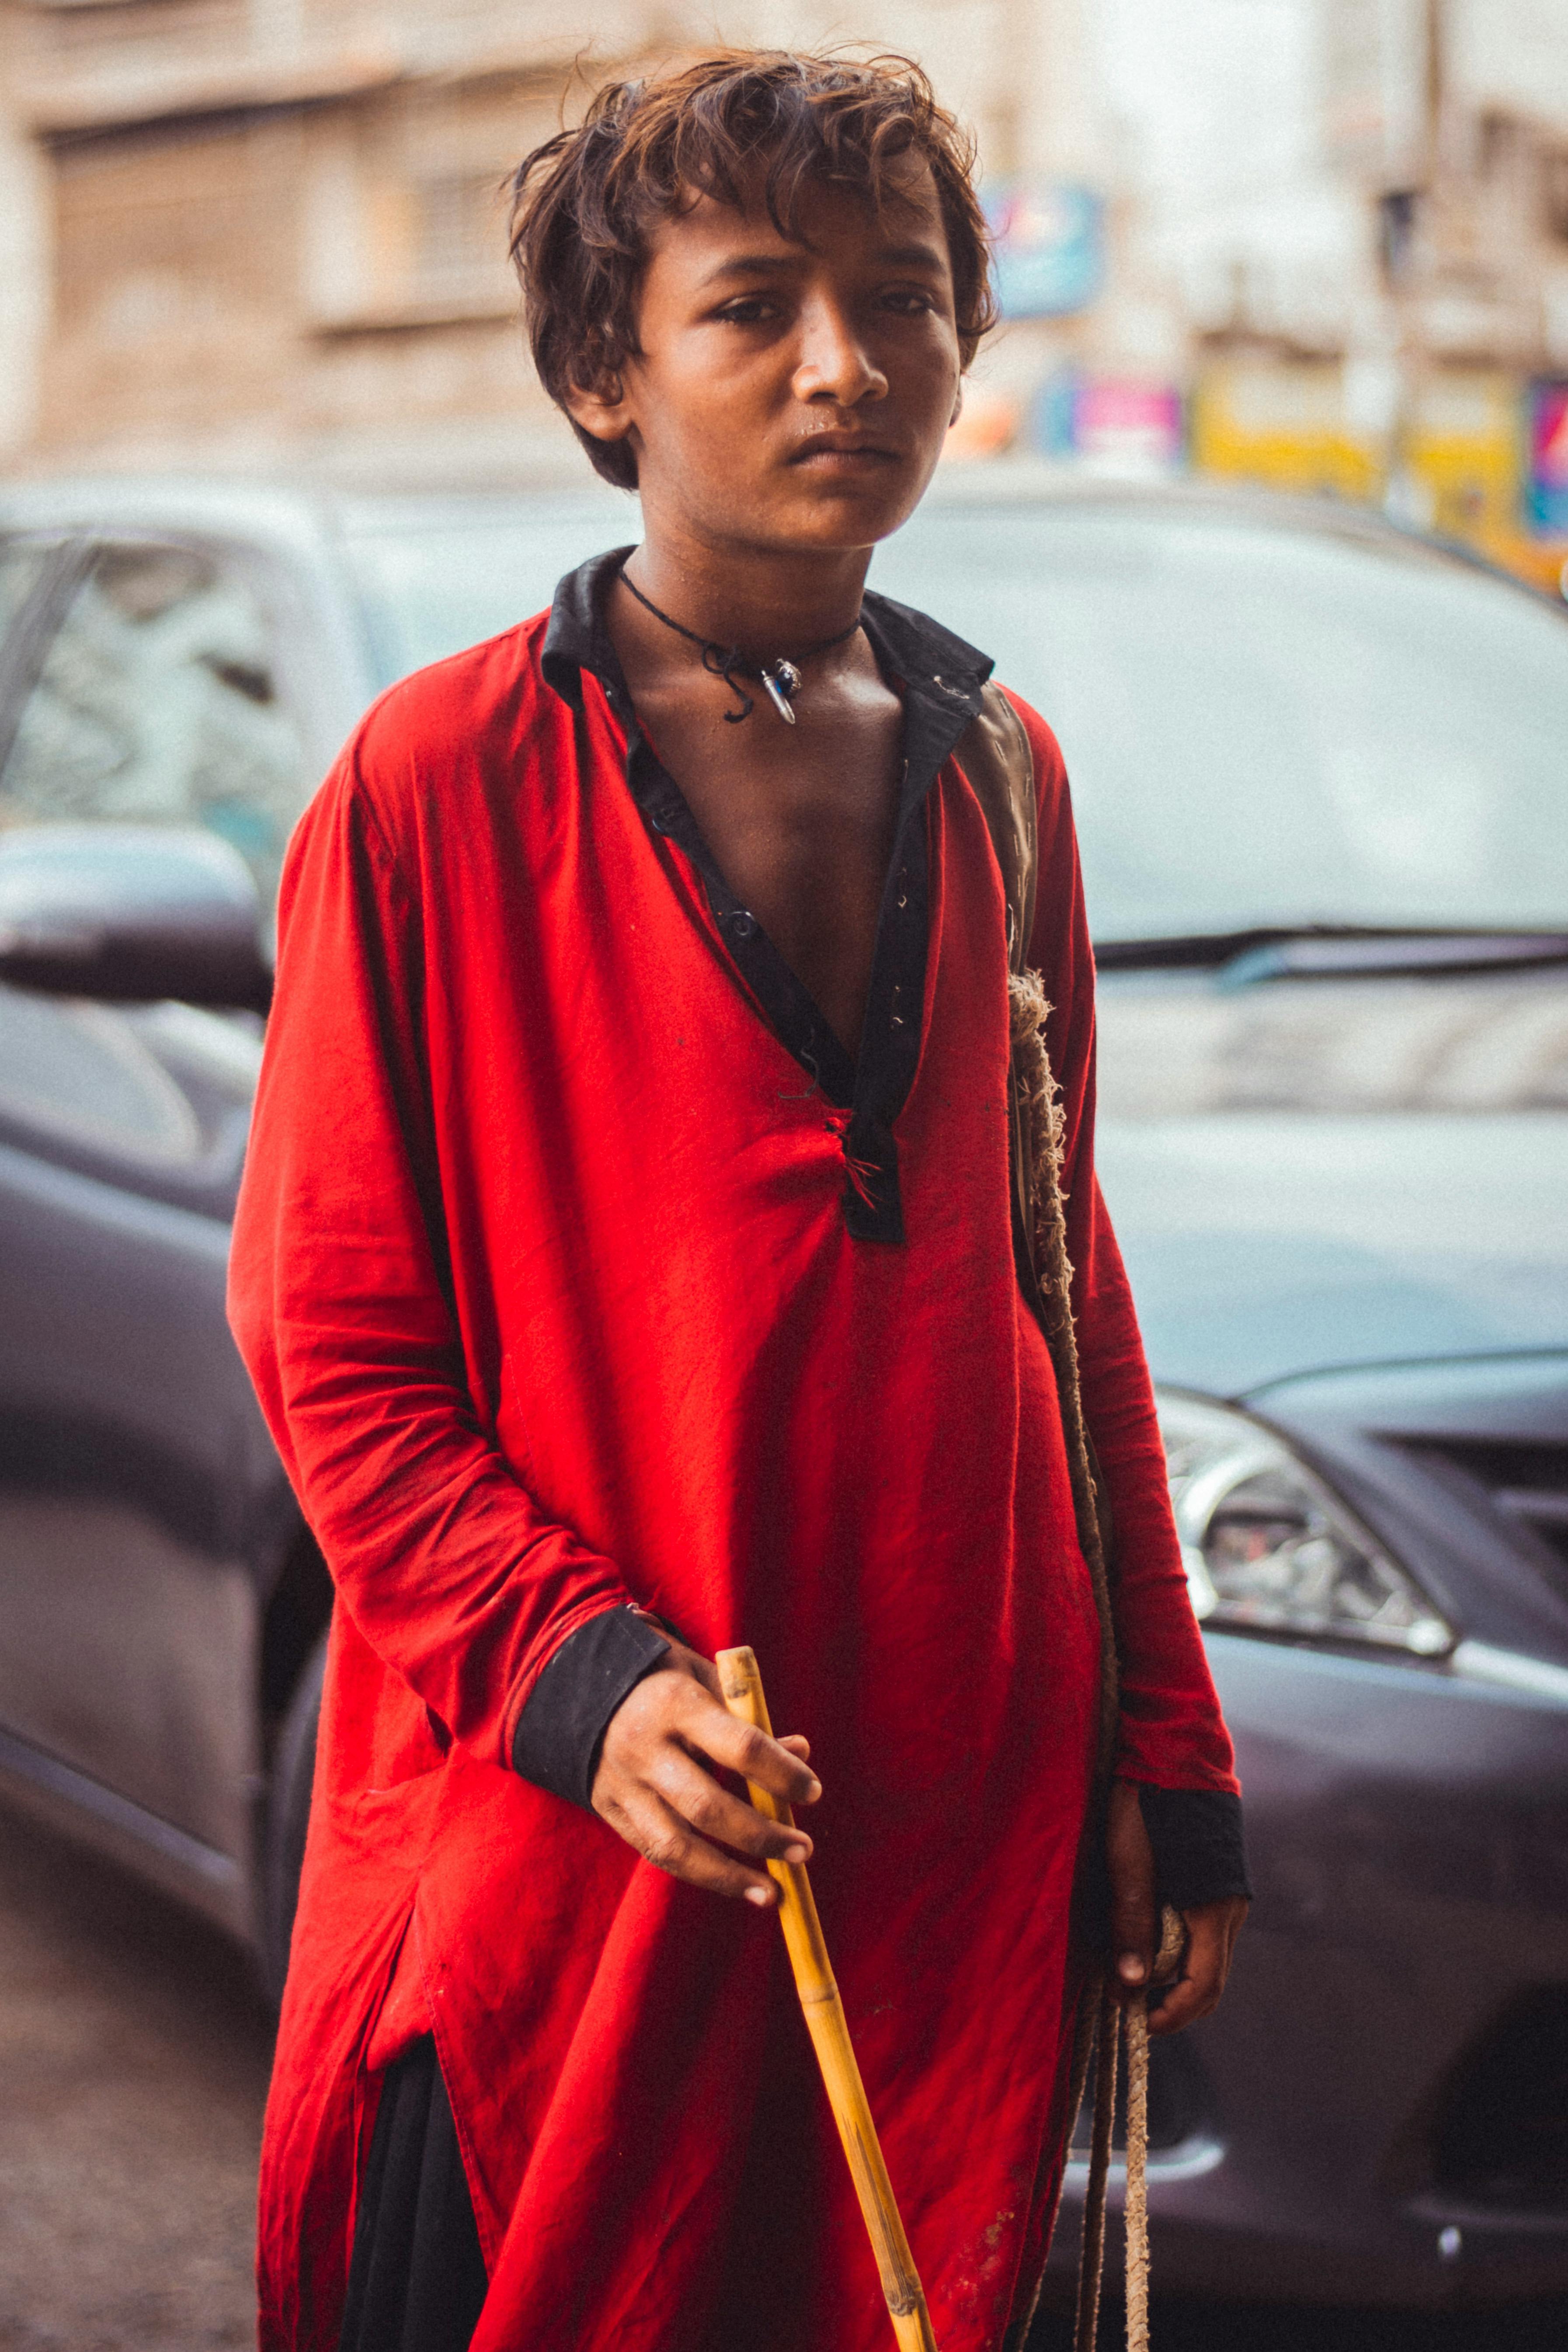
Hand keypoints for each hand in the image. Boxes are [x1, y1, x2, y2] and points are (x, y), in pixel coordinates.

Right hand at [591, 1638, 820, 1905]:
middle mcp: (644, 1747)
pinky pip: (657, 1853)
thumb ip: (752, 1720)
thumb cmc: (665, 1683)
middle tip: (803, 1850)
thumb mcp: (708, 1680)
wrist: (582, 1687)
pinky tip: (737, 1884)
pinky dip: (700, 1874)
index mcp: (676, 1703)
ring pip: (676, 1846)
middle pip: (708, 1807)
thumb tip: (801, 1756)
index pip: (740, 1747)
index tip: (813, 1791)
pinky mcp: (610, 1811)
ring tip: (774, 1893)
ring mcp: (622, 1785)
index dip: (782, 1775)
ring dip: (730, 1876)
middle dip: (761, 1835)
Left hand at [1106, 1777, 1247, 2037]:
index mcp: (1213, 1907)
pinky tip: (1140, 1935)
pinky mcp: (1213, 1880)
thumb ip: (1131, 1919)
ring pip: (1203, 1955)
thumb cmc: (1147, 1799)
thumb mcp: (1128, 1859)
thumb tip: (1131, 1983)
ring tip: (1123, 1968)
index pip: (1204, 1987)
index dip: (1172, 2014)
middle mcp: (1228, 1907)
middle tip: (1123, 2000)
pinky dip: (1173, 1946)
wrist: (1173, 1748)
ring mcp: (1224, 1894)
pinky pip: (1198, 1930)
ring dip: (1168, 1972)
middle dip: (1168, 1999)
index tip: (1136, 2020)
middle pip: (1208, 1978)